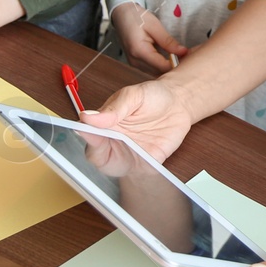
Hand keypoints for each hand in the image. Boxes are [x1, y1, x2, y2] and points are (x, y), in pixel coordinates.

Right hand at [81, 78, 197, 162]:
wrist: (179, 103)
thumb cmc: (153, 96)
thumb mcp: (134, 95)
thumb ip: (114, 108)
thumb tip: (88, 116)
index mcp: (104, 123)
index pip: (86, 133)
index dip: (86, 134)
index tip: (86, 130)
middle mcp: (113, 140)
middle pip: (97, 153)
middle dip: (101, 150)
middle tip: (112, 139)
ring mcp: (129, 153)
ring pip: (117, 167)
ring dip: (122, 161)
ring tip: (132, 148)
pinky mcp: (148, 162)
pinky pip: (141, 171)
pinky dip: (143, 168)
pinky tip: (146, 160)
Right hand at [110, 2, 188, 75]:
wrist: (121, 15)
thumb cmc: (137, 17)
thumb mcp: (155, 26)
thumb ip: (168, 41)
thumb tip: (183, 52)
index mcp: (139, 51)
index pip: (162, 66)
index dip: (178, 64)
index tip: (190, 58)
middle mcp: (135, 61)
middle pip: (159, 72)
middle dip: (175, 67)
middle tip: (188, 57)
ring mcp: (134, 63)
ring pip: (156, 72)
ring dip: (168, 67)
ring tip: (181, 57)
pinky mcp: (136, 63)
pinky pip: (151, 69)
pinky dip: (162, 65)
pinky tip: (171, 58)